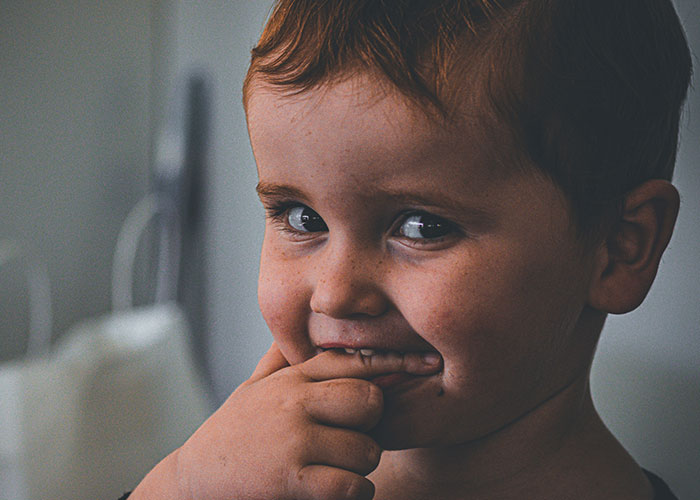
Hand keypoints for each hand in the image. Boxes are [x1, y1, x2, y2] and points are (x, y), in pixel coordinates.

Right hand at [169, 342, 440, 499]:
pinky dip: (352, 493)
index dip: (394, 361)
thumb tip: (313, 332)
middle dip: (369, 424)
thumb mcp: (253, 388)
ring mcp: (294, 438)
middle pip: (370, 401)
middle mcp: (294, 400)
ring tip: (329, 469)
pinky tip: (330, 491)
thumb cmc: (232, 435)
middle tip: (349, 438)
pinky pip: (354, 485)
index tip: (425, 362)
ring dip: (357, 467)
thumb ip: (283, 359)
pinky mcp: (292, 479)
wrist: (190, 482)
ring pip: (367, 449)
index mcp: (290, 378)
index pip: (353, 360)